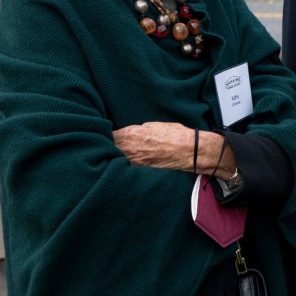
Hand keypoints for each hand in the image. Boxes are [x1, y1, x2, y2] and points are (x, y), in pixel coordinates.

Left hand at [114, 122, 228, 175]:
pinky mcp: (140, 171)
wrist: (190, 151)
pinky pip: (126, 167)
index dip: (105, 135)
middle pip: (108, 148)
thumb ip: (137, 129)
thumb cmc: (175, 135)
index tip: (105, 135)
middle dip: (107, 147)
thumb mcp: (153, 125)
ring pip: (115, 159)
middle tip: (107, 145)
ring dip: (114, 156)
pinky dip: (123, 165)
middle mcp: (130, 149)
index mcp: (132, 134)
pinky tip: (126, 163)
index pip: (108, 135)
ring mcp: (134, 162)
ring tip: (115, 154)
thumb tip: (128, 134)